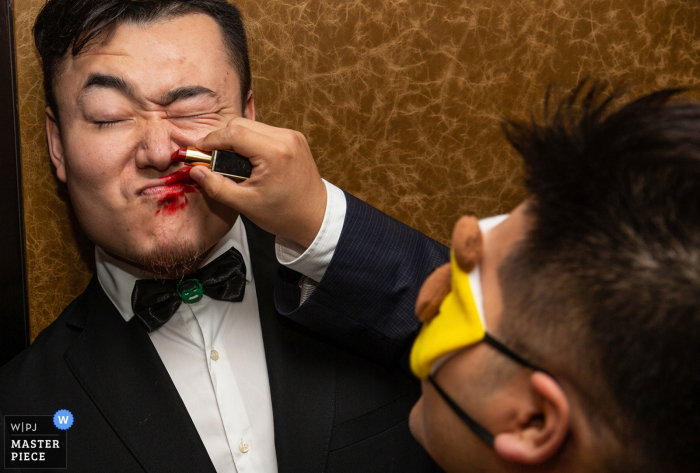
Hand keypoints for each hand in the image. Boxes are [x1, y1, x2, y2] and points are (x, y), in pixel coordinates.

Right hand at [190, 118, 326, 247]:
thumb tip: (195, 170)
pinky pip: (264, 131)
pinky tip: (246, 161)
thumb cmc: (284, 214)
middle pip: (241, 124)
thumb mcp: (245, 204)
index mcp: (274, 152)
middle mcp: (286, 138)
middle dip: (222, 139)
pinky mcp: (294, 138)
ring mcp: (292, 136)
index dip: (211, 140)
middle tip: (211, 159)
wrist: (315, 216)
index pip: (233, 133)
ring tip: (229, 163)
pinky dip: (250, 142)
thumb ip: (216, 186)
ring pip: (251, 126)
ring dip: (236, 140)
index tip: (199, 152)